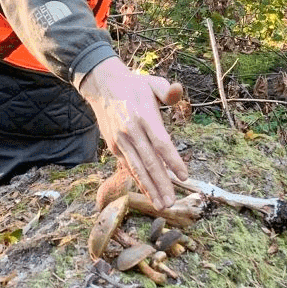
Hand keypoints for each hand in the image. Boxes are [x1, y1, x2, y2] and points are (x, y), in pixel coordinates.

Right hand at [79, 57, 186, 208]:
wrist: (101, 85)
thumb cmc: (133, 85)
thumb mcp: (151, 82)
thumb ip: (167, 90)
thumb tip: (178, 91)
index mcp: (143, 115)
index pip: (160, 142)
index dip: (173, 160)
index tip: (184, 176)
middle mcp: (131, 131)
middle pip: (149, 162)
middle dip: (161, 184)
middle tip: (172, 203)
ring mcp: (121, 141)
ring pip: (137, 169)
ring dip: (150, 189)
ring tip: (162, 205)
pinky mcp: (114, 146)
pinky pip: (129, 167)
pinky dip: (139, 181)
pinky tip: (148, 193)